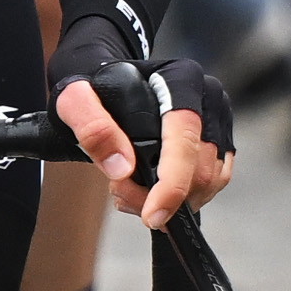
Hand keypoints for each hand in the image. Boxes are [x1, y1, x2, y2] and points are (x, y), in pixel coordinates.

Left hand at [52, 13, 233, 230]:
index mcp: (181, 79)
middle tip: (119, 191)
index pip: (186, 139)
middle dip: (163, 196)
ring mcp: (217, 121)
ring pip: (209, 181)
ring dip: (172, 201)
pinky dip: (182, 197)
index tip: (152, 215)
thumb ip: (92, 126)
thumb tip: (122, 168)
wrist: (101, 75)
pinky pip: (211, 183)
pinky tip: (148, 189)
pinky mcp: (216, 141)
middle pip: (201, 168)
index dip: (172, 184)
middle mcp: (208, 98)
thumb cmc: (91, 84)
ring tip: (128, 189)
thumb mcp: (73, 98)